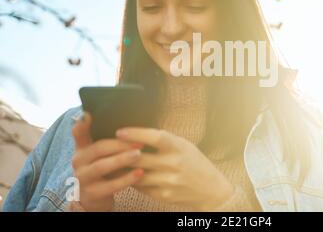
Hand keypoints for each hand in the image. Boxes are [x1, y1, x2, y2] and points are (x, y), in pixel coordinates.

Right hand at [71, 112, 145, 210]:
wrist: (94, 198)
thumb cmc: (104, 169)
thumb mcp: (101, 154)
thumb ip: (108, 139)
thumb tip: (129, 123)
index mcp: (82, 148)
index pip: (79, 133)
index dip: (82, 124)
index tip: (87, 114)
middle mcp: (78, 161)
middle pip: (98, 148)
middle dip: (119, 144)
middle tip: (138, 141)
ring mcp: (83, 178)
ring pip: (102, 166)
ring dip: (122, 159)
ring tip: (138, 154)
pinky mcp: (92, 194)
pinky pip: (110, 186)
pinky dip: (126, 179)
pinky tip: (140, 174)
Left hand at [115, 127, 234, 210]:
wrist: (211, 190)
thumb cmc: (196, 163)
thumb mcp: (185, 146)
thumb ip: (165, 141)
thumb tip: (138, 134)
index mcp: (180, 147)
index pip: (155, 137)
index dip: (136, 133)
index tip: (120, 131)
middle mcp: (174, 164)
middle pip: (141, 157)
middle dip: (122, 152)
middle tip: (108, 147)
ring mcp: (168, 181)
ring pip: (137, 174)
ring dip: (123, 168)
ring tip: (111, 162)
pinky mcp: (163, 195)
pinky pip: (141, 187)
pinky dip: (131, 180)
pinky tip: (124, 176)